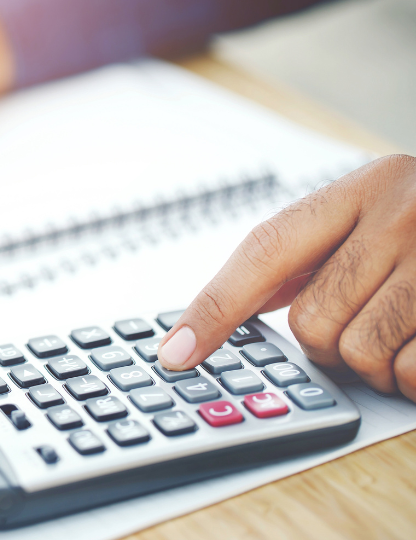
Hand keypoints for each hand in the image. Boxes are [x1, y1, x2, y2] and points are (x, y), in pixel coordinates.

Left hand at [158, 155, 415, 400]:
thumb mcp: (371, 213)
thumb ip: (302, 255)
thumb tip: (217, 308)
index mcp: (362, 189)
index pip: (264, 252)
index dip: (214, 309)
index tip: (175, 354)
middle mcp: (404, 213)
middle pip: (313, 322)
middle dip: (329, 341)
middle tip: (362, 319)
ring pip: (362, 353)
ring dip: (374, 362)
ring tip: (403, 328)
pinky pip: (414, 373)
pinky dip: (414, 377)